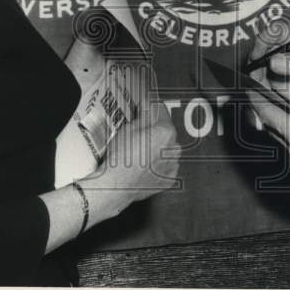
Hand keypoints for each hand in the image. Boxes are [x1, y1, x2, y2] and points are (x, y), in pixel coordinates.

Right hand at [78, 65, 179, 222]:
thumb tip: (148, 103)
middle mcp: (174, 148)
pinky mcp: (168, 179)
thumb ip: (143, 114)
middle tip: (137, 131)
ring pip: (166, 148)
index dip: (151, 107)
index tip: (145, 106)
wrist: (116, 186)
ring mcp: (172, 165)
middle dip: (153, 129)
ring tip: (138, 150)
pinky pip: (165, 165)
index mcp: (166, 132)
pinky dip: (157, 163)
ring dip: (156, 146)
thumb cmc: (121, 160)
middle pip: (165, 130)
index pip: (161, 111)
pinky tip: (143, 163)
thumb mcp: (128, 129)